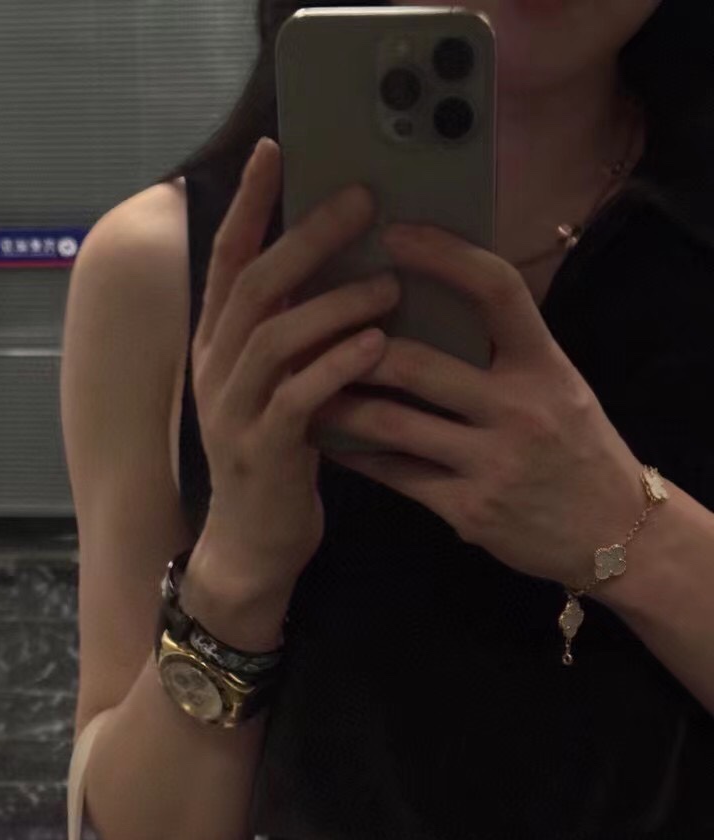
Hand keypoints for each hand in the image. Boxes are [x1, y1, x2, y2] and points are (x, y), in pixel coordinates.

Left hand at [316, 222, 650, 589]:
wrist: (614, 533)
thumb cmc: (577, 451)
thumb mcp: (560, 387)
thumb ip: (507, 350)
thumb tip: (437, 299)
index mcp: (547, 365)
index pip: (496, 290)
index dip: (444, 256)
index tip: (394, 233)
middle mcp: (521, 410)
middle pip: (417, 364)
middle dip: (354, 346)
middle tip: (310, 324)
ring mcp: (492, 464)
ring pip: (392, 423)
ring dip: (338, 401)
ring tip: (297, 382)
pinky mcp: (468, 511)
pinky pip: (395, 475)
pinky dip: (353, 453)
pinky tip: (324, 436)